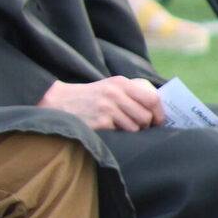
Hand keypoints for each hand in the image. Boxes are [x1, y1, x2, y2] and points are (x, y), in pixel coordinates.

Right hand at [38, 77, 164, 131]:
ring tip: (118, 127)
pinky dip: (118, 135)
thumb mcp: (109, 88)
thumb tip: (158, 113)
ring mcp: (107, 107)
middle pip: (146, 116)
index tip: (158, 122)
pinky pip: (122, 133)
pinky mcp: (100, 120)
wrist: (58, 102)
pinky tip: (107, 129)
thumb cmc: (89, 98)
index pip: (153, 99)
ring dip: (130, 132)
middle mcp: (115, 92)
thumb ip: (131, 94)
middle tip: (137, 128)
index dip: (159, 114)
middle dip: (145, 126)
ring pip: (135, 127)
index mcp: (120, 83)